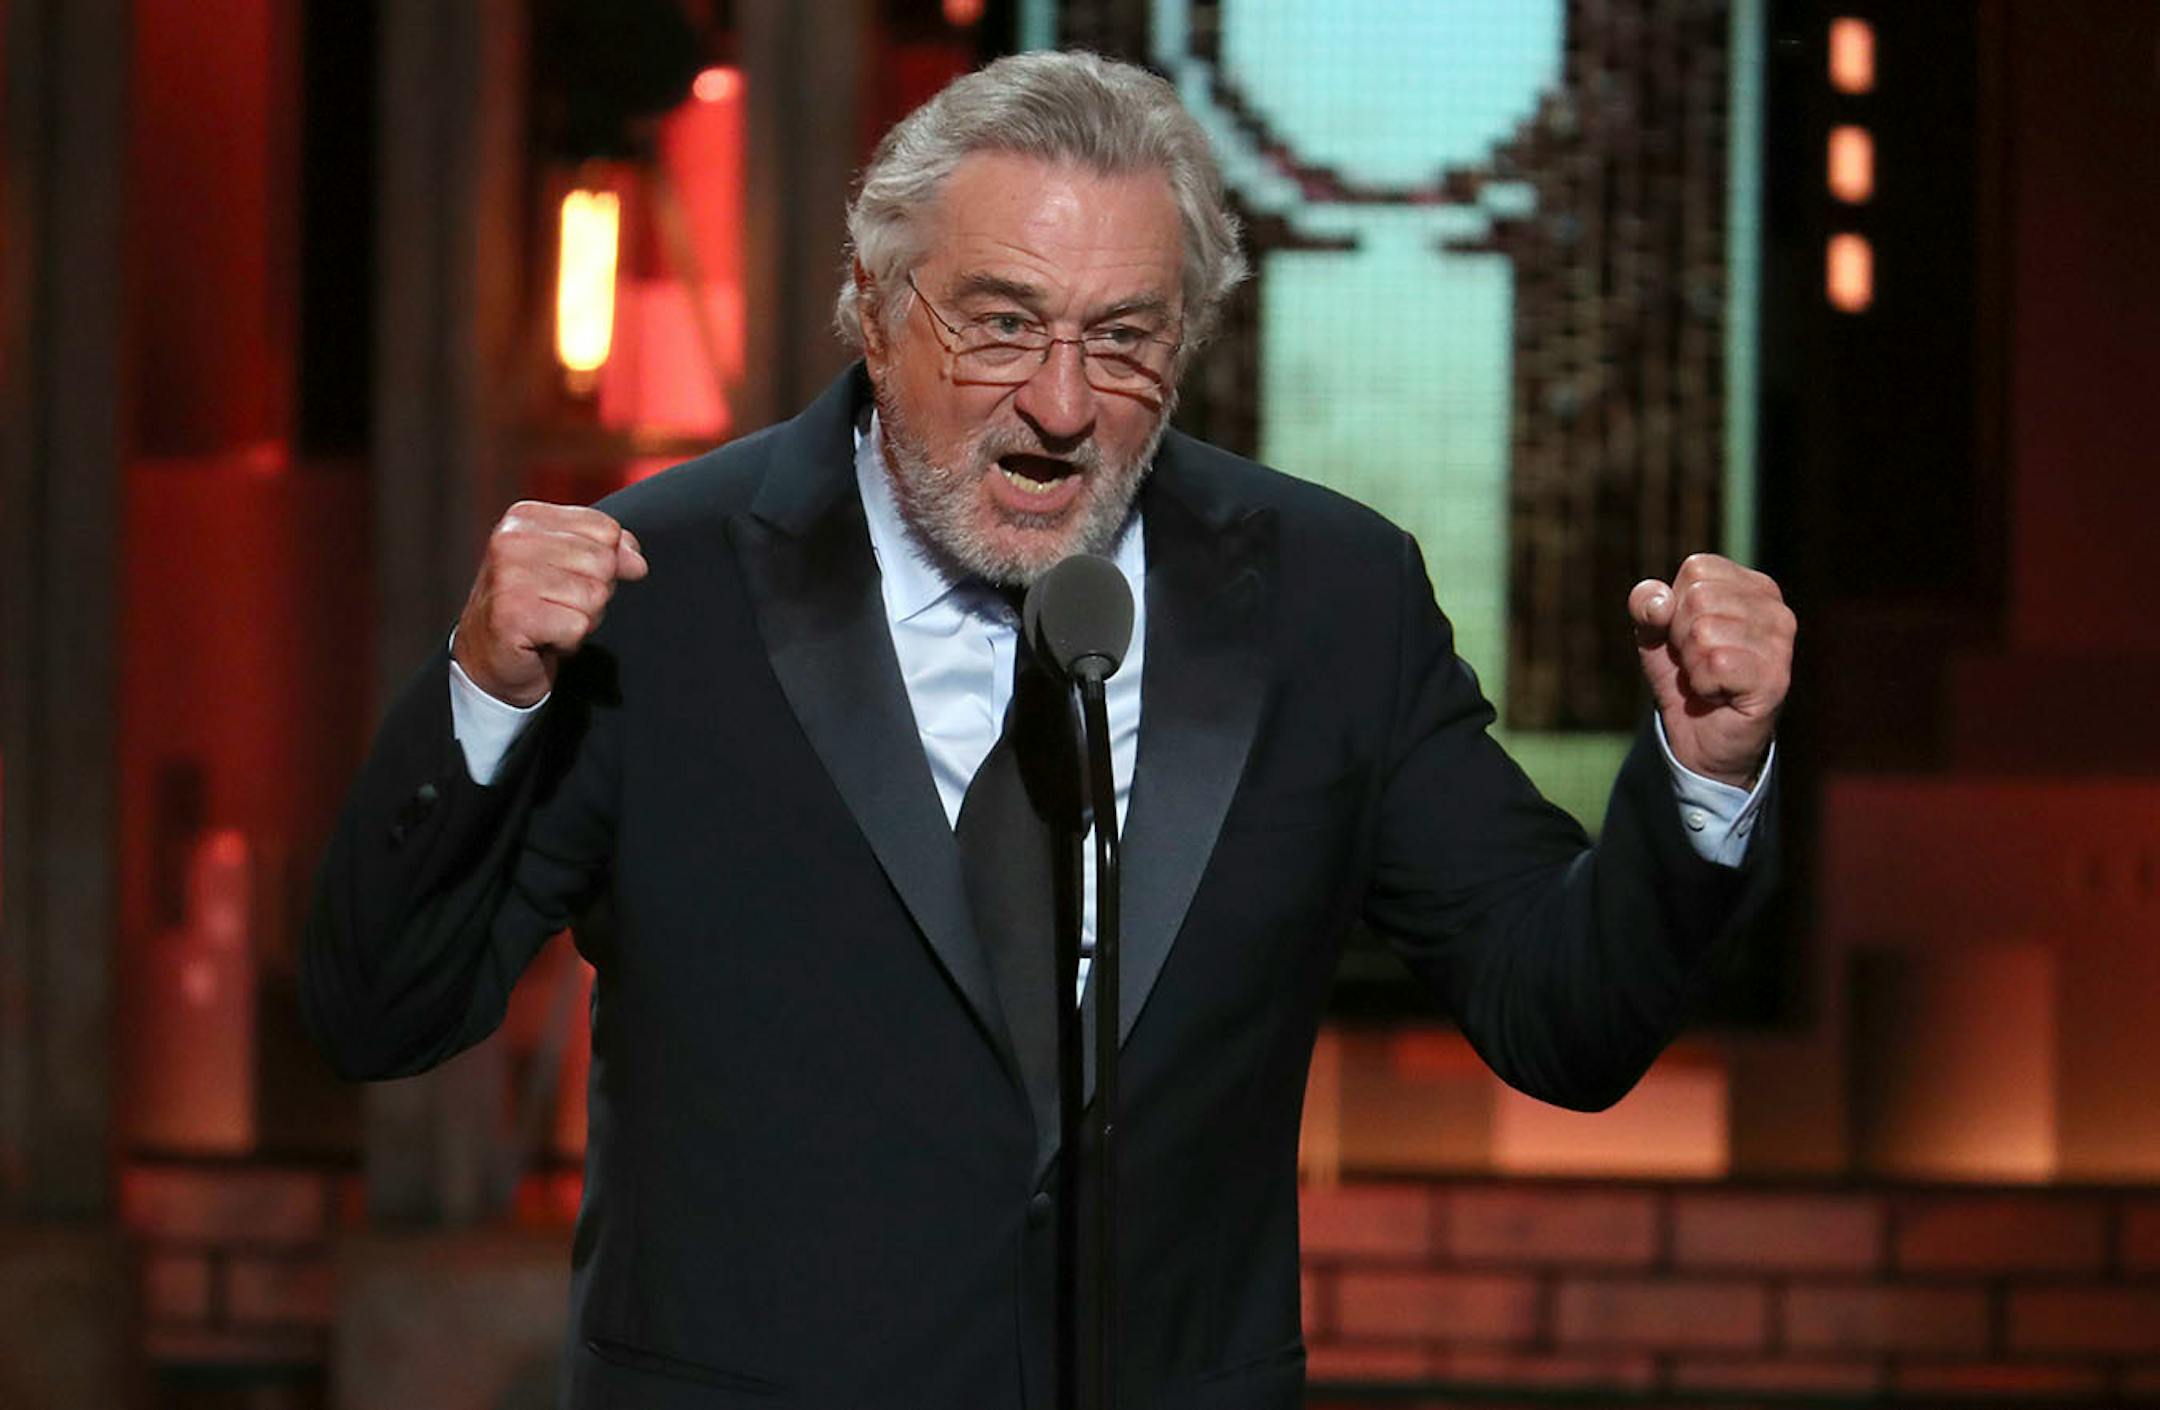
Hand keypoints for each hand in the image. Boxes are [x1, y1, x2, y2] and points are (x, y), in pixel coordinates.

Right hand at [453, 502, 647, 706]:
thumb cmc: (532, 609)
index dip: (604, 563)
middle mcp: (512, 540)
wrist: (488, 660)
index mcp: (525, 518)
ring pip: (595, 595)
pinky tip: (541, 639)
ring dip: (581, 619)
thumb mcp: (570, 567)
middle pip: (604, 563)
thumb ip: (608, 551)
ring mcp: (508, 576)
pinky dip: (569, 641)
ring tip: (549, 621)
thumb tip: (637, 562)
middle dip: (593, 594)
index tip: (566, 580)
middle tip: (557, 606)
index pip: (606, 529)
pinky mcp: (513, 614)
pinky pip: (579, 626)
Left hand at [1628, 554, 1793, 788]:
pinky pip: (1717, 664)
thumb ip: (1648, 606)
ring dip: (1693, 664)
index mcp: (1752, 586)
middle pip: (1698, 599)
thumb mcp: (1655, 634)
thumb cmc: (1685, 679)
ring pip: (1704, 632)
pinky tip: (1720, 694)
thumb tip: (1658, 601)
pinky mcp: (1776, 678)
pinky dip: (1704, 685)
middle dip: (1682, 637)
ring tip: (1711, 679)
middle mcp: (1775, 608)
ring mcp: (1781, 643)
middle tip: (1699, 663)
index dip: (1676, 607)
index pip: (1696, 569)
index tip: (1688, 637)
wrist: (1701, 739)